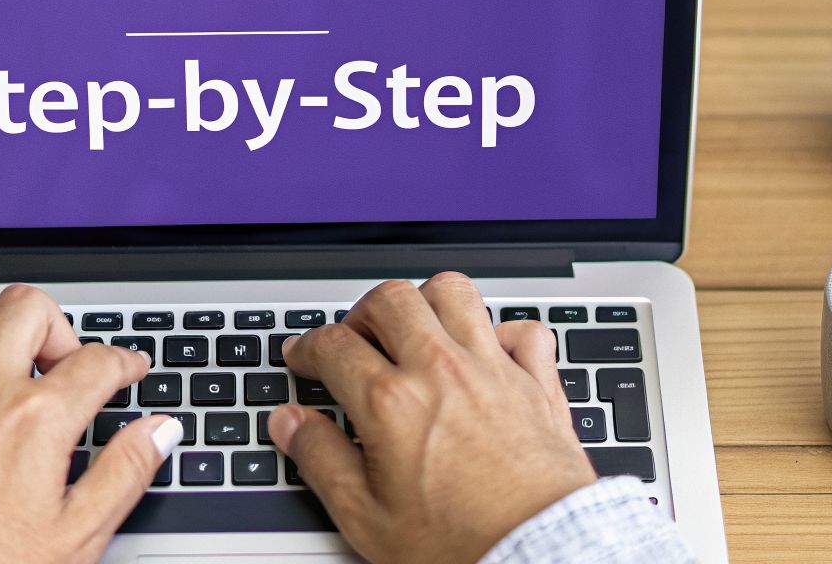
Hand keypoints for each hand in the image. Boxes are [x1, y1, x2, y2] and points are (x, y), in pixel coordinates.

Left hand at [0, 284, 181, 563]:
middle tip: (61, 364)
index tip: (124, 370)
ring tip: (3, 367)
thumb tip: (159, 431)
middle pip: (28, 308)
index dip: (123, 362)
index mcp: (34, 419)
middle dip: (57, 328)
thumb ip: (124, 473)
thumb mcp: (73, 537)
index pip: (96, 360)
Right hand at [269, 272, 596, 563]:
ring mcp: (492, 370)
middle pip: (390, 299)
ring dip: (426, 303)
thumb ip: (321, 460)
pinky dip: (502, 332)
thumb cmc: (460, 545)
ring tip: (414, 329)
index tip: (304, 357)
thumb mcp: (366, 517)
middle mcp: (441, 371)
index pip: (333, 345)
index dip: (308, 347)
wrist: (540, 555)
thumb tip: (290, 424)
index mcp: (392, 402)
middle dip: (361, 313)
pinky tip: (486, 353)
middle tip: (355, 340)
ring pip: (453, 293)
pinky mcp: (537, 383)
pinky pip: (522, 329)